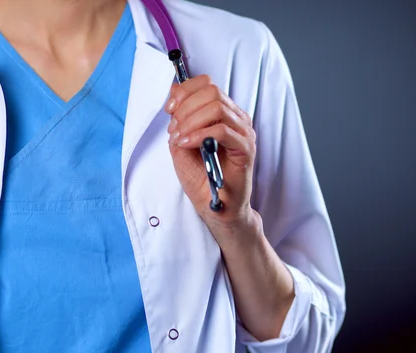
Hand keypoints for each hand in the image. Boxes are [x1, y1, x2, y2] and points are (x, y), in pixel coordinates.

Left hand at [165, 75, 257, 238]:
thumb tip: (174, 94)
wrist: (215, 205)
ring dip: (190, 122)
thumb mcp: (181, 142)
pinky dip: (199, 135)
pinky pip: (222, 131)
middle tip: (174, 128)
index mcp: (224, 113)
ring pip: (216, 108)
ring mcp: (244, 132)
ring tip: (179, 139)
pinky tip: (187, 144)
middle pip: (211, 91)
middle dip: (185, 107)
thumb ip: (179, 119)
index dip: (185, 91)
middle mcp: (236, 118)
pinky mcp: (246, 148)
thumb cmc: (201, 176)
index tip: (169, 108)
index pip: (207, 84)